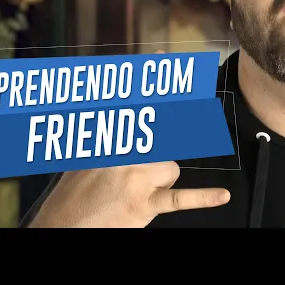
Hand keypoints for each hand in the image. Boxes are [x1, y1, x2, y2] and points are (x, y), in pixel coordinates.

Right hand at [29, 48, 230, 227]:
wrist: (62, 227)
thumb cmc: (75, 192)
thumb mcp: (83, 151)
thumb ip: (102, 127)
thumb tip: (121, 105)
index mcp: (105, 136)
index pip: (135, 102)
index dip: (151, 79)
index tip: (163, 57)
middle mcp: (122, 151)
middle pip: (163, 138)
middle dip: (160, 147)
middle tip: (163, 136)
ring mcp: (135, 177)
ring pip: (171, 168)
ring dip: (159, 182)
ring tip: (133, 193)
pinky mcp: (144, 204)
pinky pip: (180, 198)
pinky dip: (203, 198)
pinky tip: (222, 194)